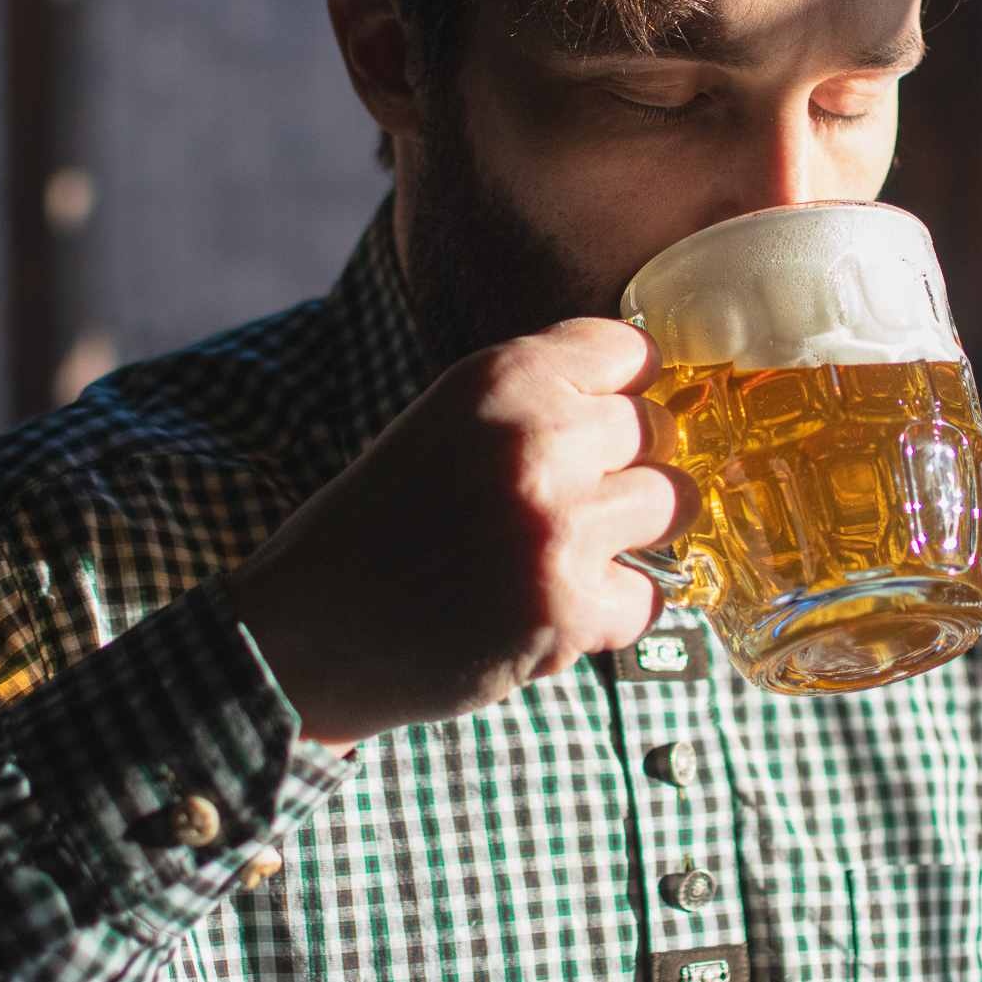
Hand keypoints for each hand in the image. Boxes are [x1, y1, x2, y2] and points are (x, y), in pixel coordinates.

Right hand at [223, 318, 698, 748]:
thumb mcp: (449, 421)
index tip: (607, 426)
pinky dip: (609, 614)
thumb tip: (648, 398)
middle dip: (624, 469)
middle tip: (568, 506)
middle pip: (659, 430)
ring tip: (563, 557)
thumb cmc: (380, 525)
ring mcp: (558, 525)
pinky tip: (547, 612)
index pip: (629, 351)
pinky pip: (651, 597)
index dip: (624, 393)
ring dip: (630, 538)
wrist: (309, 631)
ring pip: (672, 507)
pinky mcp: (568, 608)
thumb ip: (538, 399)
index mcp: (502, 376)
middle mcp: (536, 438)